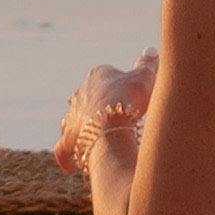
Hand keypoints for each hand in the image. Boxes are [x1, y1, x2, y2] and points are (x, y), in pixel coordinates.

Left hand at [55, 57, 156, 177]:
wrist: (109, 129)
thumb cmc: (128, 100)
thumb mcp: (144, 78)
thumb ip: (147, 65)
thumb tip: (151, 51)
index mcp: (97, 76)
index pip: (107, 76)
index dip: (121, 85)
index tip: (133, 96)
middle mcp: (80, 95)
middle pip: (90, 97)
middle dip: (101, 105)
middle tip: (117, 117)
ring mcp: (72, 118)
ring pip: (74, 119)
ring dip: (84, 126)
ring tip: (96, 135)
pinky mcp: (68, 141)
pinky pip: (64, 148)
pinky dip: (67, 155)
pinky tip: (72, 163)